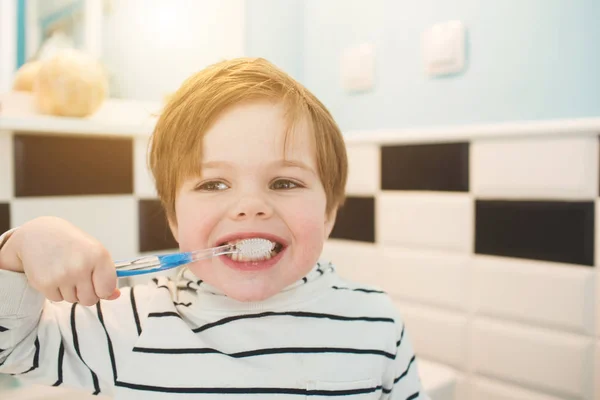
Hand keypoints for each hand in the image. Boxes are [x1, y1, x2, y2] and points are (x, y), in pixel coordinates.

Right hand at [0, 216, 119, 304]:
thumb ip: (106, 275)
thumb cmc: (71, 242)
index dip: (103, 290)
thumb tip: (115, 295)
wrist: (38, 233)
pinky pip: (57, 299)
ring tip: (64, 271)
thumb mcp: (94, 252)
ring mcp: (62, 276)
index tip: (98, 284)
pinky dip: (56, 291)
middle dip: (86, 293)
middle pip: (90, 300)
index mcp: (99, 256)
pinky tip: (54, 273)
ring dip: (70, 291)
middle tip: (79, 276)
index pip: (107, 290)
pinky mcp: (45, 283)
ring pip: (73, 300)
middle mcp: (81, 267)